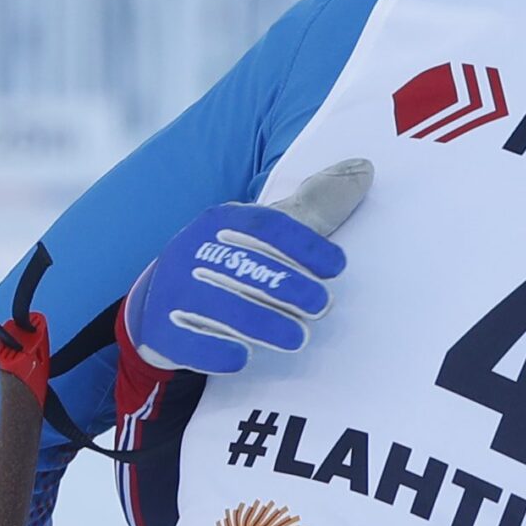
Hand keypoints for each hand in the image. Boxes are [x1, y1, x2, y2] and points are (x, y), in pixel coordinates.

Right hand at [125, 158, 373, 373]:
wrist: (160, 303)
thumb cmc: (231, 261)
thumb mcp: (266, 231)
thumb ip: (316, 206)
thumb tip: (364, 169)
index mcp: (222, 220)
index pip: (266, 224)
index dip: (305, 244)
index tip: (336, 266)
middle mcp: (194, 250)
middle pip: (246, 266)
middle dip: (289, 288)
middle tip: (321, 306)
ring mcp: (175, 290)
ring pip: (222, 307)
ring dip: (264, 324)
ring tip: (297, 337)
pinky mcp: (164, 331)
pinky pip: (192, 343)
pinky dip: (219, 352)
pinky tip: (243, 356)